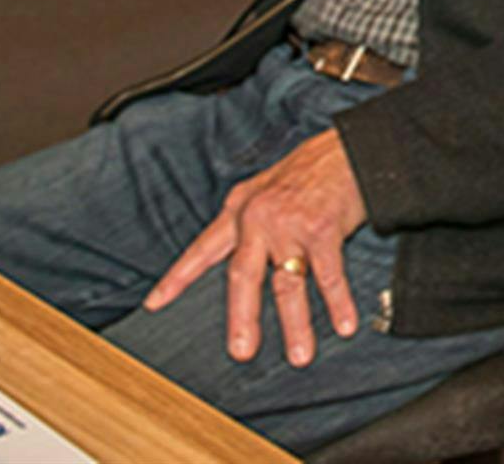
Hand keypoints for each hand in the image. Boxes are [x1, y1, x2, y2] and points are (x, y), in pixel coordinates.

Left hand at [143, 128, 368, 367]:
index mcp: (241, 208)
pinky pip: (328, 275)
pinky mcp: (322, 229)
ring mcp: (290, 224)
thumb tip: (238, 252)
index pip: (203, 248)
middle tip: (242, 352)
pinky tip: (343, 324)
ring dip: (296, 324)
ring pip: (288, 284)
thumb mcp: (266, 187)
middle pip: (243, 276)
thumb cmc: (310, 169)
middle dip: (242, 318)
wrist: (347, 147)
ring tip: (300, 355)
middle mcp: (260, 218)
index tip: (156, 302)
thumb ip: (249, 219)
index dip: (178, 277)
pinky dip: (338, 303)